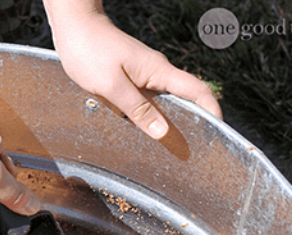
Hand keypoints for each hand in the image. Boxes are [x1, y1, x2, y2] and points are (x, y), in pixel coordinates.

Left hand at [45, 3, 222, 138]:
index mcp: (158, 72)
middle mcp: (156, 72)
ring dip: (166, 122)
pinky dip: (147, 115)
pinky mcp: (130, 77)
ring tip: (164, 147)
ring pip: (163, 102)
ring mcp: (143, 74)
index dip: (212, 112)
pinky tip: (138, 129)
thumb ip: (137, 109)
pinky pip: (145, 99)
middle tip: (186, 152)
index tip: (217, 135)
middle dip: (189, 124)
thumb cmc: (89, 51)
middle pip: (184, 100)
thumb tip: (162, 132)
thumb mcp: (112, 85)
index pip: (198, 92)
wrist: (75, 26)